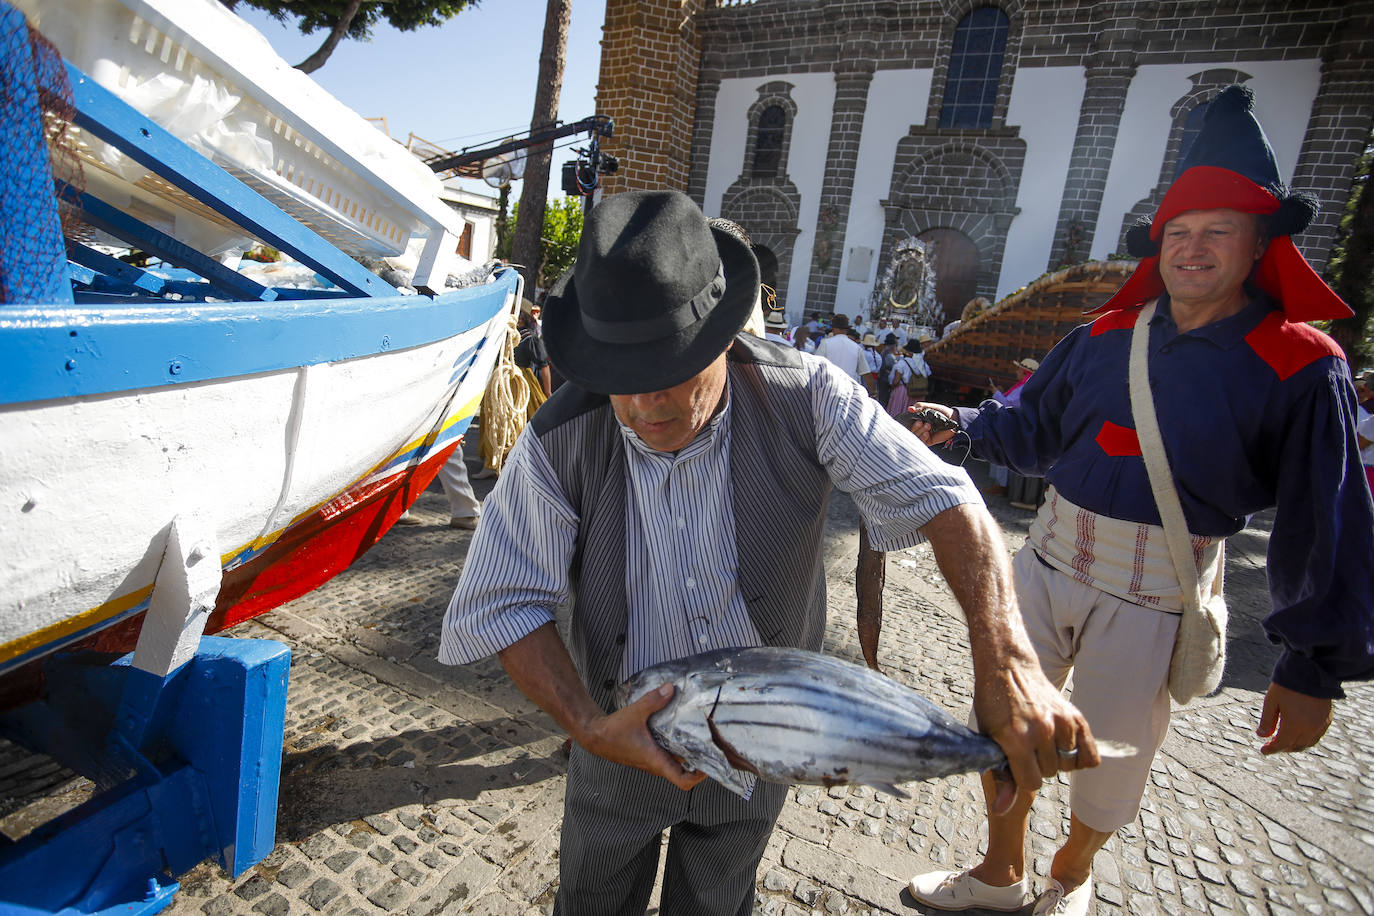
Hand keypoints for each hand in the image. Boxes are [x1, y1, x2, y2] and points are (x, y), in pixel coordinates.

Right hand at [577, 684, 706, 789]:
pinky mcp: (648, 753)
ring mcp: (652, 760)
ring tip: (701, 736)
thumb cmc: (612, 731)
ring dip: (688, 753)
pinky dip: (677, 746)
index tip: (709, 764)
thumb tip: (670, 689)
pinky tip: (680, 730)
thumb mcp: (634, 713)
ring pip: (676, 762)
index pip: (683, 781)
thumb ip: (653, 701)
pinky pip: (668, 754)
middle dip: (699, 760)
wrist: (595, 736)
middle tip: (712, 745)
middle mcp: (656, 764)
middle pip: (684, 772)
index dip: (699, 777)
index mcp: (656, 760)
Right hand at [908, 402, 957, 445]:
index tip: (911, 418)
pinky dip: (923, 438)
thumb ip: (920, 406)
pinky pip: (922, 442)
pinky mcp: (928, 441)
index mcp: (916, 420)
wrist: (953, 419)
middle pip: (910, 431)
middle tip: (920, 422)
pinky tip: (927, 433)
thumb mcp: (930, 406)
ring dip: (920, 431)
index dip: (907, 422)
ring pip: (915, 436)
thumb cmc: (941, 412)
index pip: (907, 423)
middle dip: (915, 427)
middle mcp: (918, 428)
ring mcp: (923, 435)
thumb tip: (910, 409)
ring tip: (928, 426)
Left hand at [974, 658, 1099, 813]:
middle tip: (1026, 746)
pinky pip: (1089, 754)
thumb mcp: (989, 739)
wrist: (1008, 667)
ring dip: (1056, 757)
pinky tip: (1063, 744)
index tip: (1015, 761)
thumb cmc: (993, 705)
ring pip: (1068, 764)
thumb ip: (1001, 776)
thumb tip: (1002, 810)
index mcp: (1016, 739)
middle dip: (1037, 765)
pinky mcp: (1075, 716)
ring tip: (1042, 741)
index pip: (1031, 783)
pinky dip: (1079, 754)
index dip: (1022, 775)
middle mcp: (1041, 731)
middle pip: (1049, 773)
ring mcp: (1060, 722)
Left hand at [1257, 682, 1332, 753]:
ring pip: (1307, 743)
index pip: (1282, 744)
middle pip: (1295, 746)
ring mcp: (1320, 725)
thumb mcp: (1271, 701)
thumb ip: (1266, 720)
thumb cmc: (1287, 685)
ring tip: (1284, 742)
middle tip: (1272, 746)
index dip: (1272, 749)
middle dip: (1282, 748)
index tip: (1263, 751)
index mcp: (1294, 724)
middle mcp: (1309, 728)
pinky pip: (1316, 736)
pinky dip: (1307, 740)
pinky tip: (1299, 736)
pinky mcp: (1327, 719)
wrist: (1311, 671)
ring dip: (1295, 746)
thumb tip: (1262, 736)